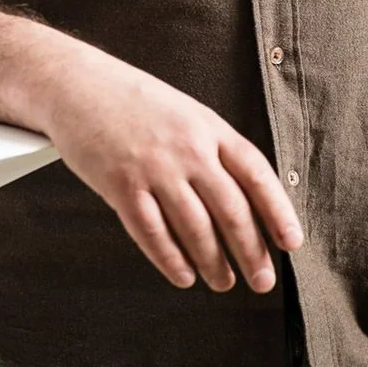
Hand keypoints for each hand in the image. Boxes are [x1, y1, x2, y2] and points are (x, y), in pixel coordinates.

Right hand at [40, 50, 303, 293]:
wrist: (76, 84)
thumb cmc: (131, 100)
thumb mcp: (183, 111)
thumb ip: (211, 147)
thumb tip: (244, 198)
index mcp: (207, 126)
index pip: (256, 173)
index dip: (278, 212)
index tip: (291, 243)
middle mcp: (186, 148)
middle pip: (231, 210)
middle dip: (251, 252)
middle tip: (262, 280)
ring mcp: (153, 168)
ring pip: (196, 229)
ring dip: (214, 264)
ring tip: (222, 282)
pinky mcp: (121, 186)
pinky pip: (153, 234)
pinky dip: (172, 261)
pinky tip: (183, 275)